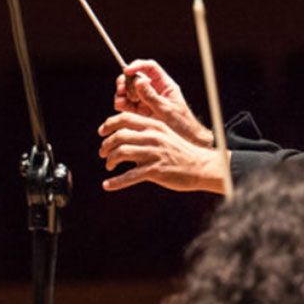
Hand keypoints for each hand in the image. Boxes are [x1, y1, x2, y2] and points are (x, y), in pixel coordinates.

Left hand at [97, 111, 227, 193]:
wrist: (201, 166)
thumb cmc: (181, 152)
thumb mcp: (165, 134)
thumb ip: (146, 132)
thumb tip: (124, 135)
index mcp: (154, 126)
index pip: (125, 119)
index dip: (109, 124)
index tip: (102, 132)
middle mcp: (153, 137)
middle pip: (120, 136)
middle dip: (106, 145)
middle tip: (102, 153)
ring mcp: (154, 154)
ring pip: (122, 153)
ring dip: (110, 160)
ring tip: (109, 166)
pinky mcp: (156, 171)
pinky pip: (130, 176)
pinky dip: (116, 181)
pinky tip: (107, 185)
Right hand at [113, 59, 212, 146]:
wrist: (182, 141)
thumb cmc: (181, 124)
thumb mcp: (166, 110)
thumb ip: (152, 96)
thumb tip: (139, 80)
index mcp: (164, 85)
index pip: (150, 67)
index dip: (137, 65)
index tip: (127, 71)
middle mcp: (153, 90)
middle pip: (134, 76)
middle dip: (126, 81)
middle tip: (124, 92)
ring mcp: (144, 100)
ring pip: (127, 89)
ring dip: (122, 93)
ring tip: (124, 102)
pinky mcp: (138, 111)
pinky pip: (125, 102)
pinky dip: (120, 103)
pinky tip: (121, 108)